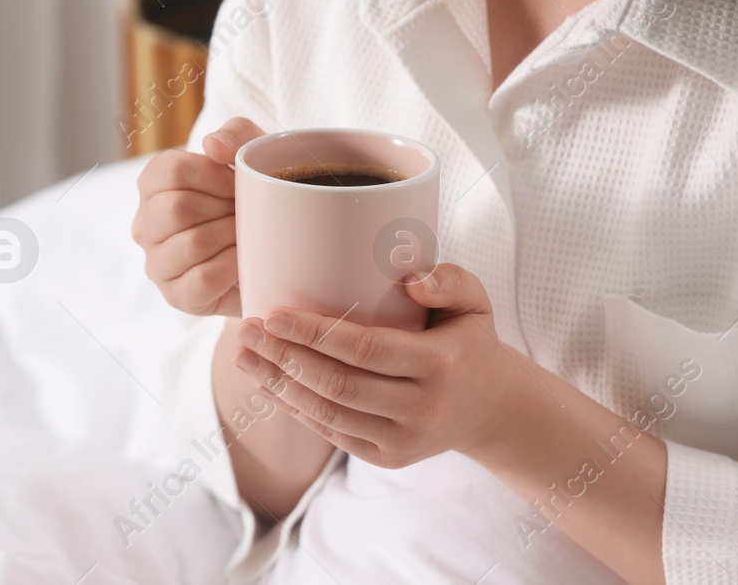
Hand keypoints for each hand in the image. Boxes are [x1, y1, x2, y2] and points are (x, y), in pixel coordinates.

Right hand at [132, 117, 264, 316]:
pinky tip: (245, 260)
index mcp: (153, 184)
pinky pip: (204, 278)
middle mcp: (145, 224)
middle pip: (178, 208)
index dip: (214, 175)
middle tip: (247, 212)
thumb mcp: (253, 154)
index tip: (240, 183)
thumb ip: (236, 133)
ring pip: (193, 243)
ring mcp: (157, 263)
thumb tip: (212, 146)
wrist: (273, 249)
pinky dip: (234, 266)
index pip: (171, 171)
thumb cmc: (255, 195)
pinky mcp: (176, 296)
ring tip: (248, 234)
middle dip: (225, 209)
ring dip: (232, 237)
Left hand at [231, 262, 523, 467]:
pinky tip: (268, 384)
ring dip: (278, 385)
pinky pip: (332, 433)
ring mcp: (403, 439)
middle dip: (284, 357)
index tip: (274, 314)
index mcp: (441, 364)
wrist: (493, 410)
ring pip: (328, 414)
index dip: (315, 334)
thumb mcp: (475, 303)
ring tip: (245, 355)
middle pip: (338, 384)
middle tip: (247, 329)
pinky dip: (295, 409)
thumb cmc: (471, 343)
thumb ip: (449, 280)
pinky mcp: (388, 458)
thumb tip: (410, 280)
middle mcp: (422, 408)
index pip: (367, 349)